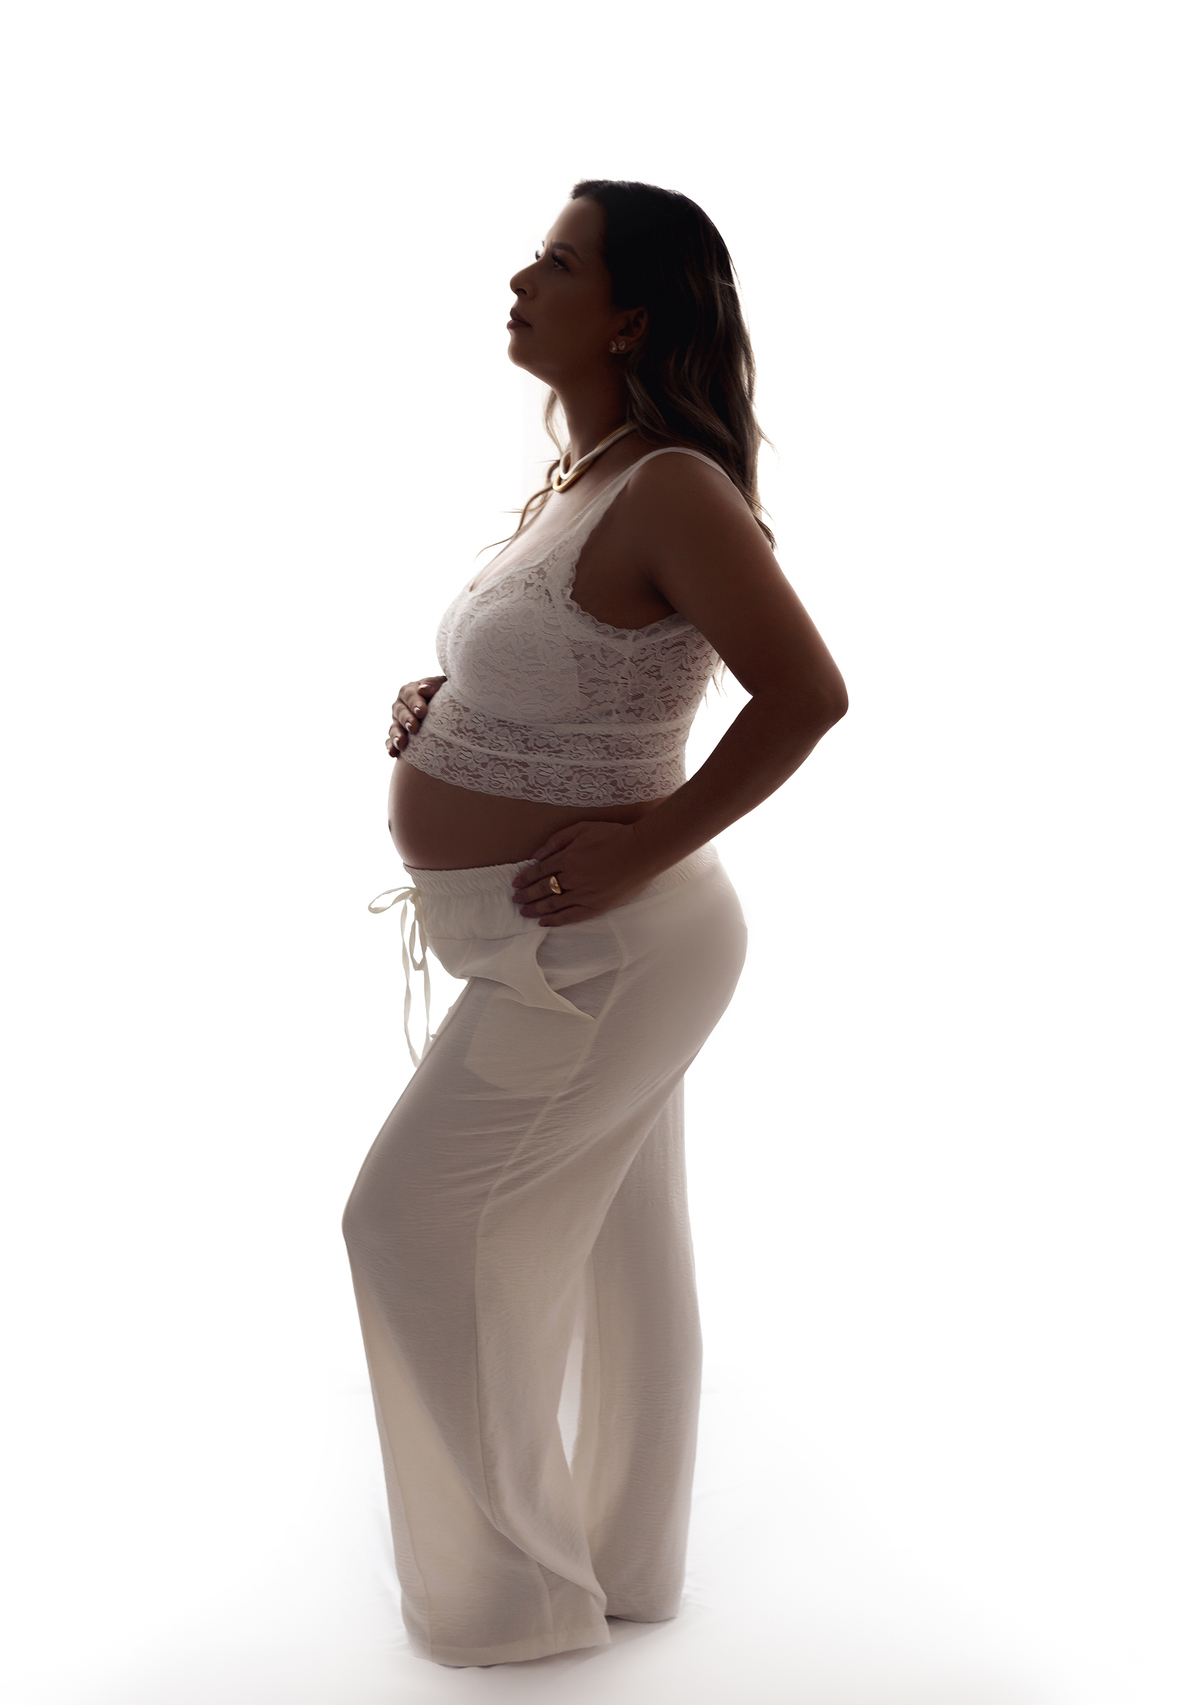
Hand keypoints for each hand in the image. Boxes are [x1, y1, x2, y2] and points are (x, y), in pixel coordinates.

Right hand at [386, 676, 446, 756]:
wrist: (448, 711)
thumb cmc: (447, 695)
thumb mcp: (444, 686)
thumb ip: (434, 685)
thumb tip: (423, 689)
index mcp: (411, 691)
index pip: (409, 694)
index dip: (414, 703)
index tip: (422, 712)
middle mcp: (402, 705)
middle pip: (399, 711)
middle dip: (406, 720)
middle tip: (414, 728)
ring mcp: (398, 721)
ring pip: (394, 727)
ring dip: (396, 735)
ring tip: (401, 743)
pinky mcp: (398, 735)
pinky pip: (391, 742)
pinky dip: (391, 746)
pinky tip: (393, 753)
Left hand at [511, 820, 655, 926]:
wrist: (642, 851)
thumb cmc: (614, 836)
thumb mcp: (583, 828)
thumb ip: (557, 840)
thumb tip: (536, 854)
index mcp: (567, 858)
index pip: (538, 871)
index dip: (524, 878)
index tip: (515, 884)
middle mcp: (572, 878)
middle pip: (542, 889)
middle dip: (526, 895)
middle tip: (515, 900)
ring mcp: (584, 895)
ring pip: (553, 905)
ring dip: (535, 909)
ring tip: (524, 912)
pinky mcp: (596, 906)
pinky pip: (571, 916)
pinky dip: (555, 920)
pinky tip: (544, 922)